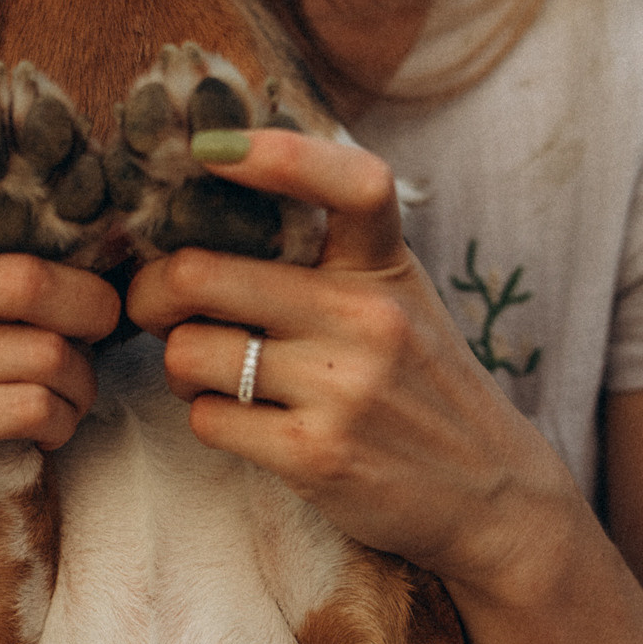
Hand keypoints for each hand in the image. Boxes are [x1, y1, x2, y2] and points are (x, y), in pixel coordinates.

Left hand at [123, 130, 581, 590]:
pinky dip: (208, 419)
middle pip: (199, 275)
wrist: (491, 494)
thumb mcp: (396, 300)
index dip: (275, 155)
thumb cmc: (419, 386)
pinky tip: (246, 422)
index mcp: (383, 266)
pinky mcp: (314, 455)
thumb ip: (323, 258)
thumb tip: (199, 222)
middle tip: (153, 308)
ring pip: (187, 353)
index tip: (208, 149)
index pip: (350, 182)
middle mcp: (366, 318)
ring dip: (180, 367)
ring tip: (214, 376)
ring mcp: (341, 388)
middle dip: (151, 294)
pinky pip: (206, 419)